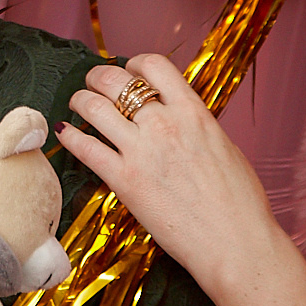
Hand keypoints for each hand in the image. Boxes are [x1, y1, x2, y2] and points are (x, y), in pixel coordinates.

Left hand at [59, 55, 290, 303]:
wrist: (235, 242)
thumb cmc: (240, 202)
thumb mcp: (224, 147)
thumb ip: (196, 128)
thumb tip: (183, 121)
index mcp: (193, 112)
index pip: (154, 66)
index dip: (134, 64)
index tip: (128, 71)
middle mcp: (164, 124)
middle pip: (115, 80)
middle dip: (98, 77)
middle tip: (93, 83)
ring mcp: (141, 151)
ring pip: (93, 107)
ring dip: (80, 100)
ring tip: (78, 103)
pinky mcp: (124, 181)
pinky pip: (85, 148)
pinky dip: (70, 136)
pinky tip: (66, 132)